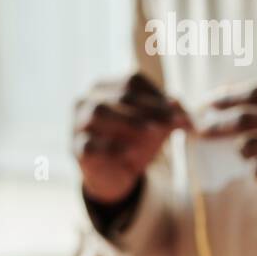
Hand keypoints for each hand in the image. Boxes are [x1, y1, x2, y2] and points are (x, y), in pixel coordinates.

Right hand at [74, 73, 188, 204]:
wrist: (116, 174)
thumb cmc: (137, 141)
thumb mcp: (158, 126)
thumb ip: (171, 114)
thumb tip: (179, 105)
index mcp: (108, 87)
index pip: (133, 81)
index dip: (159, 95)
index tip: (180, 114)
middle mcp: (88, 99)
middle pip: (120, 94)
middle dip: (151, 108)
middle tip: (172, 122)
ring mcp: (78, 123)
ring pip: (99, 112)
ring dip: (130, 120)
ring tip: (153, 131)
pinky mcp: (76, 148)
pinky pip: (89, 143)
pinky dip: (110, 146)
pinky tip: (129, 151)